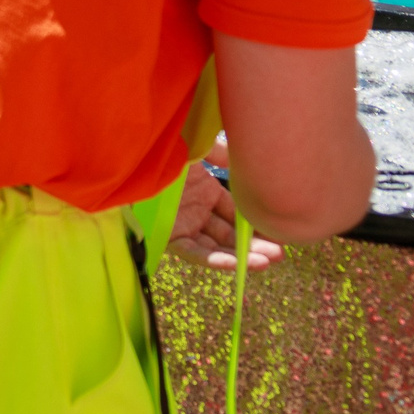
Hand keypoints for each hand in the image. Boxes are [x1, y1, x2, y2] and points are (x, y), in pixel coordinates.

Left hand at [166, 147, 281, 273]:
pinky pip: (195, 253)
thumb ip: (224, 155)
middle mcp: (196, 211)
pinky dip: (215, 260)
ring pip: (216, 246)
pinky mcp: (168, 236)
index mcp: (204, 191)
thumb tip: (251, 160)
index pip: (236, 213)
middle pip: (230, 234)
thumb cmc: (163, 150)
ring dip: (242, 257)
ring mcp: (184, 225)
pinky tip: (236, 264)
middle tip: (280, 253)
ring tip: (269, 261)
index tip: (279, 232)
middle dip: (256, 246)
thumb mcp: (198, 149)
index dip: (256, 225)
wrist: (132, 157)